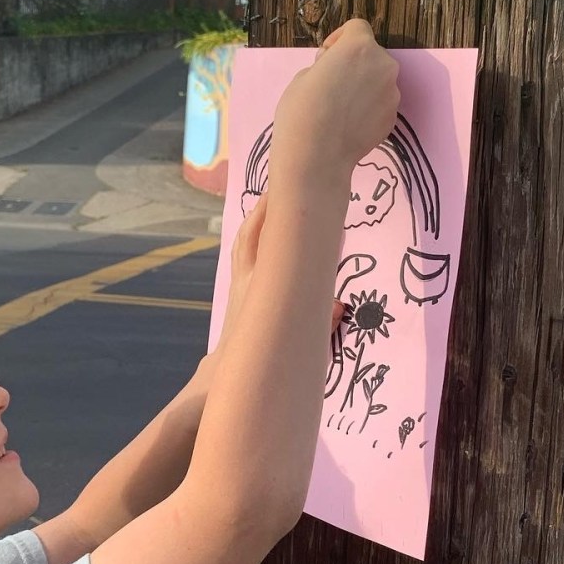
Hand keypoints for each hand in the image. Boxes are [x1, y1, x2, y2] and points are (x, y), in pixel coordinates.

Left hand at [207, 193, 344, 367]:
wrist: (224, 373)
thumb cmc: (260, 356)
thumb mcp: (294, 339)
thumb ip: (320, 323)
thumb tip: (338, 306)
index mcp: (256, 285)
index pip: (262, 242)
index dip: (273, 217)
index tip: (288, 197)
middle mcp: (245, 279)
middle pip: (250, 235)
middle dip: (264, 210)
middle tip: (282, 190)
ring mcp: (238, 283)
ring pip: (244, 243)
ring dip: (257, 221)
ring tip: (273, 204)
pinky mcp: (237, 290)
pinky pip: (243, 254)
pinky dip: (252, 238)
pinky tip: (262, 236)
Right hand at [270, 19, 399, 186]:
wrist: (316, 157)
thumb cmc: (301, 111)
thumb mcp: (303, 76)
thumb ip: (327, 66)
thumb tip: (337, 73)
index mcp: (359, 47)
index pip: (356, 27)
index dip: (339, 38)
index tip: (326, 56)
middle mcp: (383, 65)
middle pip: (370, 55)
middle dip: (354, 64)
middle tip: (332, 83)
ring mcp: (392, 93)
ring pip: (378, 80)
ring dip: (362, 86)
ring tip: (339, 109)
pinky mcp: (393, 118)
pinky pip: (380, 104)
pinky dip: (368, 109)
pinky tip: (348, 125)